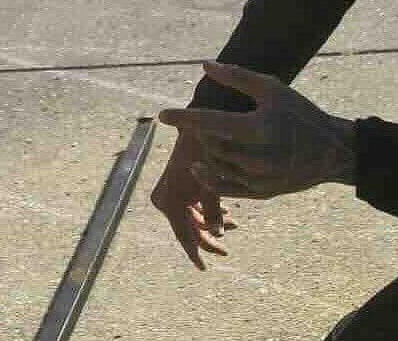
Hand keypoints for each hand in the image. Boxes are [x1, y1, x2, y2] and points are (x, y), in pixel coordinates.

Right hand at [150, 129, 235, 270]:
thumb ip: (214, 212)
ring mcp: (168, 193)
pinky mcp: (174, 186)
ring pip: (191, 217)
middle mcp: (164, 199)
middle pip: (189, 227)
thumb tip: (218, 235)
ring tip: (234, 223)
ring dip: (211, 222)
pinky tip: (225, 212)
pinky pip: (189, 206)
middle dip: (209, 236)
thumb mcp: (213, 185)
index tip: (204, 269)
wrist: (196, 127)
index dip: (196, 254)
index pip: (184, 236)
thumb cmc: (206, 154)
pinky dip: (205, 211)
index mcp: (170, 202)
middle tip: (226, 251)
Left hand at [157, 62, 356, 200]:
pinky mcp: (262, 193)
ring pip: (216, 165)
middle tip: (197, 122)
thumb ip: (238, 77)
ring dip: (206, 151)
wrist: (332, 152)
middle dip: (199, 132)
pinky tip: (199, 167)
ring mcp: (259, 179)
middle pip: (211, 145)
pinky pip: (226, 188)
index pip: (209, 123)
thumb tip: (205, 66)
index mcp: (258, 129)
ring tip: (207, 138)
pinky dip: (210, 177)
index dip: (184, 118)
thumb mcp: (273, 89)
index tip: (162, 114)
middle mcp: (257, 158)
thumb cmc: (301, 115)